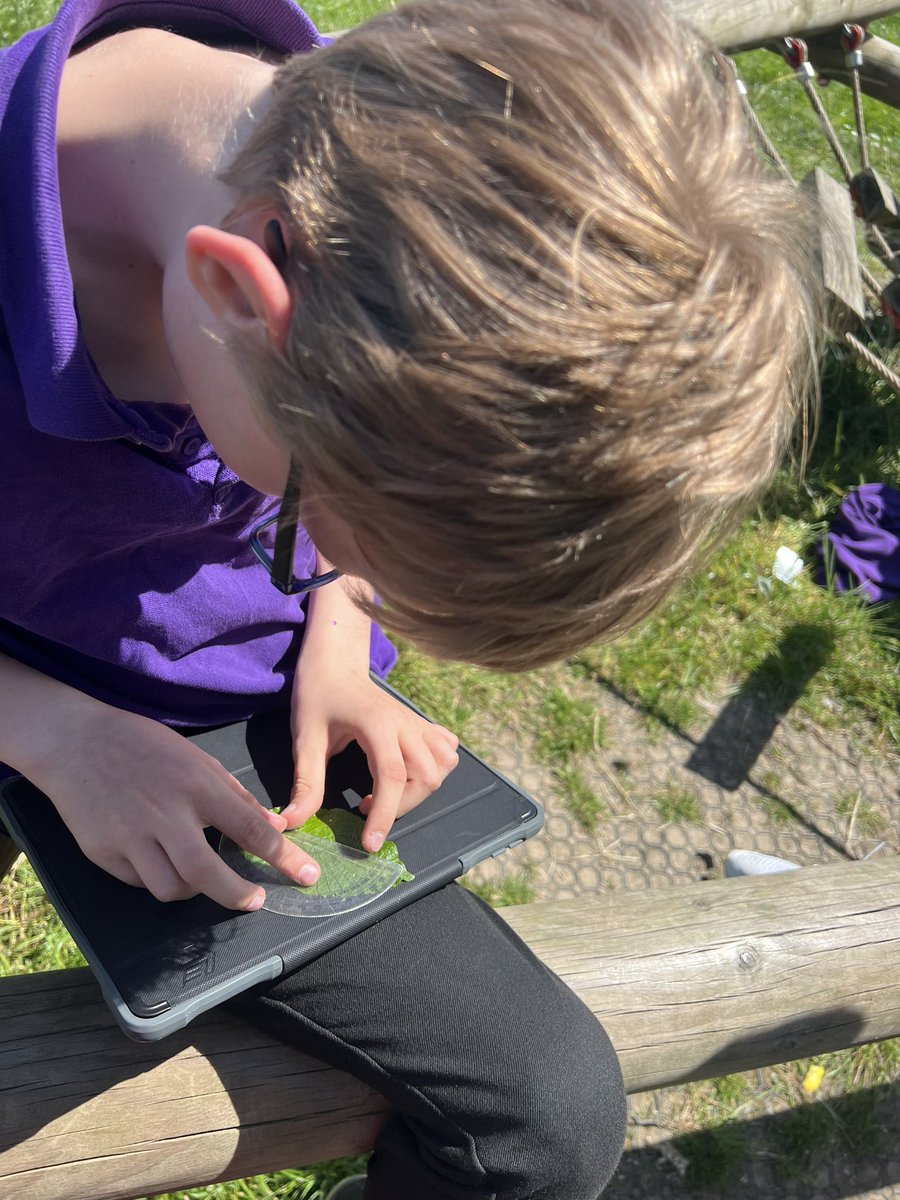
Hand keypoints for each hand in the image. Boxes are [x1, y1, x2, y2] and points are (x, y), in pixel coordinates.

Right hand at [28, 699, 322, 908]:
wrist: (74, 741)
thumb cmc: (143, 746)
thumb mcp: (197, 759)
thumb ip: (236, 796)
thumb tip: (273, 827)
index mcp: (196, 786)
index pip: (249, 829)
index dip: (282, 857)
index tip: (305, 875)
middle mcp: (165, 815)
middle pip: (207, 874)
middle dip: (238, 895)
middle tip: (255, 899)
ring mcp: (129, 837)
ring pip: (172, 889)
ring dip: (193, 889)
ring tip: (199, 873)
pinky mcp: (102, 853)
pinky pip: (139, 882)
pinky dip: (155, 877)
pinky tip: (157, 858)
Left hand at [285, 669, 459, 851]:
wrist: (335, 663)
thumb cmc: (318, 696)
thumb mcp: (305, 739)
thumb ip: (305, 782)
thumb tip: (292, 822)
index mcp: (377, 724)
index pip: (392, 776)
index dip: (384, 814)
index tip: (369, 843)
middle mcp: (405, 723)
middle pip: (425, 776)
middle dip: (402, 805)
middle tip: (367, 809)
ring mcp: (417, 723)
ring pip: (443, 765)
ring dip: (421, 789)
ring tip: (388, 793)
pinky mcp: (421, 724)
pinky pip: (447, 750)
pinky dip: (436, 768)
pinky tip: (410, 774)